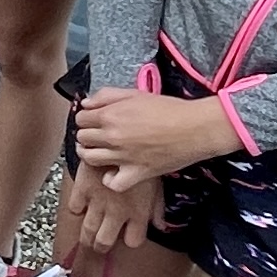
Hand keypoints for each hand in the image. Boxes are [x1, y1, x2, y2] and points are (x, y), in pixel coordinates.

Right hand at [56, 164, 153, 258]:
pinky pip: (74, 208)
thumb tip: (160, 224)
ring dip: (86, 236)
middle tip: (99, 244)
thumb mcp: (157, 181)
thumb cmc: (145, 155)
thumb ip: (156, 207)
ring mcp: (98, 202)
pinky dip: (77, 208)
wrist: (123, 133)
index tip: (129, 234)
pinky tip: (82, 205)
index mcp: (138, 212)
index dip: (131, 239)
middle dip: (101, 246)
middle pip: (104, 242)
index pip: (133, 241)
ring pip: (87, 231)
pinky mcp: (83, 188)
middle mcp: (117, 212)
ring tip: (87, 236)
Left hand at [72, 84, 242, 187]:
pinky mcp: (136, 173)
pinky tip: (115, 172)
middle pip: (82, 138)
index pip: (81, 118)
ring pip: (89, 159)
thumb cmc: (169, 109)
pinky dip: (110, 179)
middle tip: (98, 135)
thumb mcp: (136, 94)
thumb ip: (107, 96)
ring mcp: (122, 157)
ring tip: (100, 152)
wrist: (195, 128)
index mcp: (110, 115)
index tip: (94, 120)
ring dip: (91, 154)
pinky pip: (112, 183)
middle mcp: (112, 136)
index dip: (86, 118)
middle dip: (87, 135)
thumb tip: (86, 104)